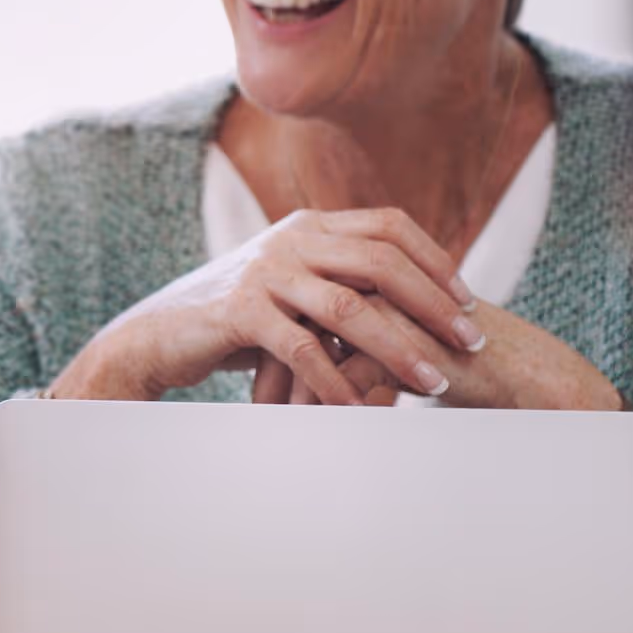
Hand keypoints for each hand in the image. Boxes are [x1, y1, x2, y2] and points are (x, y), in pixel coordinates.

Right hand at [49, 208, 483, 405]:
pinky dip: (337, 382)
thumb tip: (413, 298)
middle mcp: (289, 239)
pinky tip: (362, 408)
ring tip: (434, 382)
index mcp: (308, 225)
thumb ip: (340, 279)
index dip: (436, 260)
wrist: (162, 333)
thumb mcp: (293, 284)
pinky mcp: (241, 312)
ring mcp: (264, 273)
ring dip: (399, 348)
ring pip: (349, 308)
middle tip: (471, 341)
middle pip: (380, 261)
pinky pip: (304, 349)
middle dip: (434, 304)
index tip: (468, 300)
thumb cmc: (238, 317)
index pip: (389, 225)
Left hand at [275, 298, 623, 410]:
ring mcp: (385, 303)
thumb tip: (288, 371)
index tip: (250, 390)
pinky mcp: (406, 334)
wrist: (520, 373)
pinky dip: (331, 404)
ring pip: (316, 349)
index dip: (268, 352)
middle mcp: (366, 280)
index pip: (291, 311)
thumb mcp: (391, 350)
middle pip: (295, 327)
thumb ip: (346, 343)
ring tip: (276, 431)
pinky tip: (321, 433)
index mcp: (357, 275)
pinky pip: (349, 372)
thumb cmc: (452, 363)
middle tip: (252, 413)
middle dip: (270, 373)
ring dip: (295, 394)